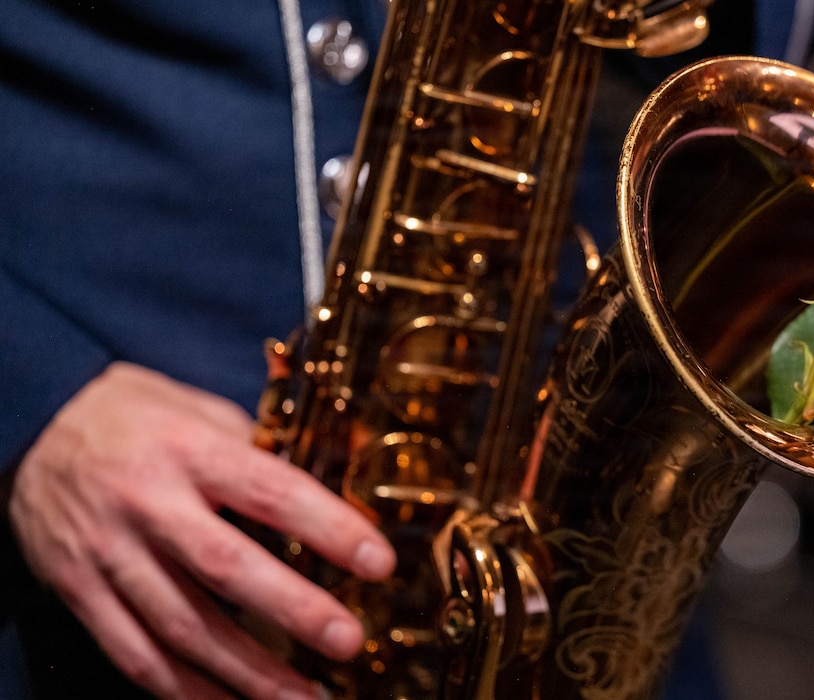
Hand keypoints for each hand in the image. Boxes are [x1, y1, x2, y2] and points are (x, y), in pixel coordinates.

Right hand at [8, 362, 395, 698]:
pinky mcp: (79, 591)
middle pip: (226, 567)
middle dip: (293, 610)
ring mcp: (110, 553)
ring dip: (247, 671)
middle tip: (348, 640)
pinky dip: (182, 689)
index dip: (329, 527)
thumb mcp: (201, 409)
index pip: (271, 491)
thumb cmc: (133, 415)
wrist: (31, 422)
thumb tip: (344, 472)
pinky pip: (133, 652)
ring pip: (181, 625)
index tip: (377, 561)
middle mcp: (150, 503)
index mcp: (190, 450)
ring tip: (303, 696)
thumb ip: (263, 448)